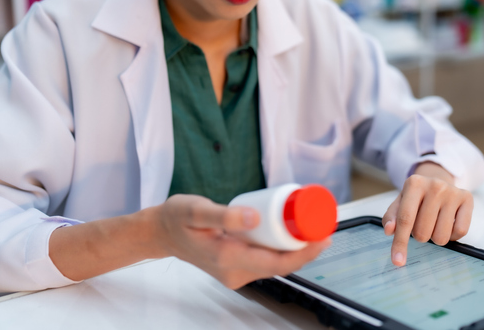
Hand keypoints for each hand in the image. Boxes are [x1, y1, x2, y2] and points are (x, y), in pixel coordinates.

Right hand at [154, 194, 329, 288]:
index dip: (304, 253)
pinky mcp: (235, 268)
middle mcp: (233, 272)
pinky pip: (265, 260)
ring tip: (311, 225)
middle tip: (324, 225)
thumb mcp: (196, 210)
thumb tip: (255, 217)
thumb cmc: (176, 219)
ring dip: (295, 249)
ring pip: (274, 264)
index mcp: (227, 259)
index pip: (276, 264)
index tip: (322, 237)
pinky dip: (281, 248)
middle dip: (306, 249)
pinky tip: (290, 232)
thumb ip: (224, 215)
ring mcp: (234, 273)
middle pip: (280, 266)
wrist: (159, 232)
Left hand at [382, 162, 472, 265]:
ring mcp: (452, 192)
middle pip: (423, 232)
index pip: (405, 219)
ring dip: (435, 237)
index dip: (400, 243)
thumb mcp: (401, 201)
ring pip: (441, 236)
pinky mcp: (467, 198)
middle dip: (419, 235)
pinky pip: (460, 232)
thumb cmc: (417, 196)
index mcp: (414, 183)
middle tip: (421, 222)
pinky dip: (452, 235)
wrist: (439, 179)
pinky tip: (448, 224)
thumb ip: (392, 216)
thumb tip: (389, 230)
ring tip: (434, 222)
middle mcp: (435, 185)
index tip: (397, 261)